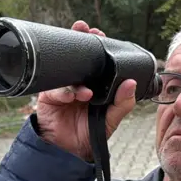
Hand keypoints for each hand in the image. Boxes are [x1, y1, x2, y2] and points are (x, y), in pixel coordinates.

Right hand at [35, 20, 136, 161]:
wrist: (69, 150)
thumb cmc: (90, 133)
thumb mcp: (111, 119)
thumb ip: (123, 103)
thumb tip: (131, 84)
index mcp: (94, 83)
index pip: (95, 60)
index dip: (96, 45)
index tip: (99, 34)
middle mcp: (78, 82)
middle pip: (77, 57)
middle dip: (79, 42)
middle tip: (84, 30)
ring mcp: (62, 88)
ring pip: (65, 71)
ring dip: (74, 72)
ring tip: (85, 91)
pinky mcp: (48, 97)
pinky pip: (54, 90)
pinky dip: (63, 92)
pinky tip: (70, 98)